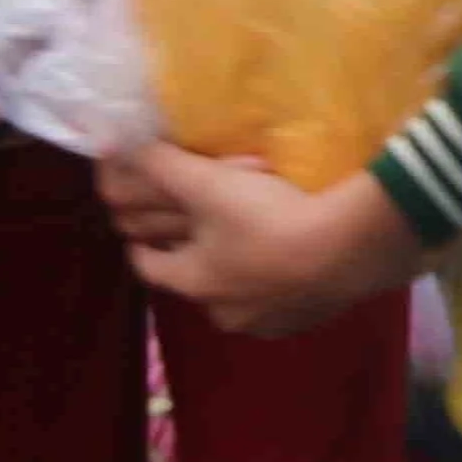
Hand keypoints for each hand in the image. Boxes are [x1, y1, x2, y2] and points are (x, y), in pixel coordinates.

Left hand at [98, 146, 426, 337]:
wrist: (354, 249)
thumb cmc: (271, 217)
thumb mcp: (209, 184)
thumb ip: (158, 164)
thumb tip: (106, 141)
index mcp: (194, 281)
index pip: (148, 265)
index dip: (141, 243)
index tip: (143, 226)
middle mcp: (223, 311)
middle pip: (194, 284)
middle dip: (193, 255)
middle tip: (200, 223)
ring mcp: (268, 320)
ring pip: (239, 293)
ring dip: (237, 270)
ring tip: (252, 238)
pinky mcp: (307, 318)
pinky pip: (280, 300)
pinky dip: (277, 281)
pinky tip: (294, 258)